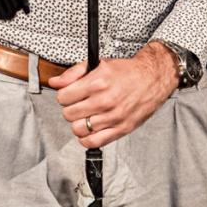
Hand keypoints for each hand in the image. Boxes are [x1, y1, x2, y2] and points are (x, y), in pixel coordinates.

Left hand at [47, 42, 179, 148]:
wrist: (151, 79)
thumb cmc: (126, 72)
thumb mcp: (98, 64)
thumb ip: (73, 73)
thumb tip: (55, 82)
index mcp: (97, 82)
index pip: (64, 97)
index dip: (64, 95)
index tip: (68, 94)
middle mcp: (104, 100)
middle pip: (69, 114)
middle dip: (70, 108)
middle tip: (77, 104)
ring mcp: (113, 117)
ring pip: (79, 129)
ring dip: (78, 123)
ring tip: (85, 116)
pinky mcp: (121, 129)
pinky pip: (94, 142)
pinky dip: (87, 138)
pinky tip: (91, 128)